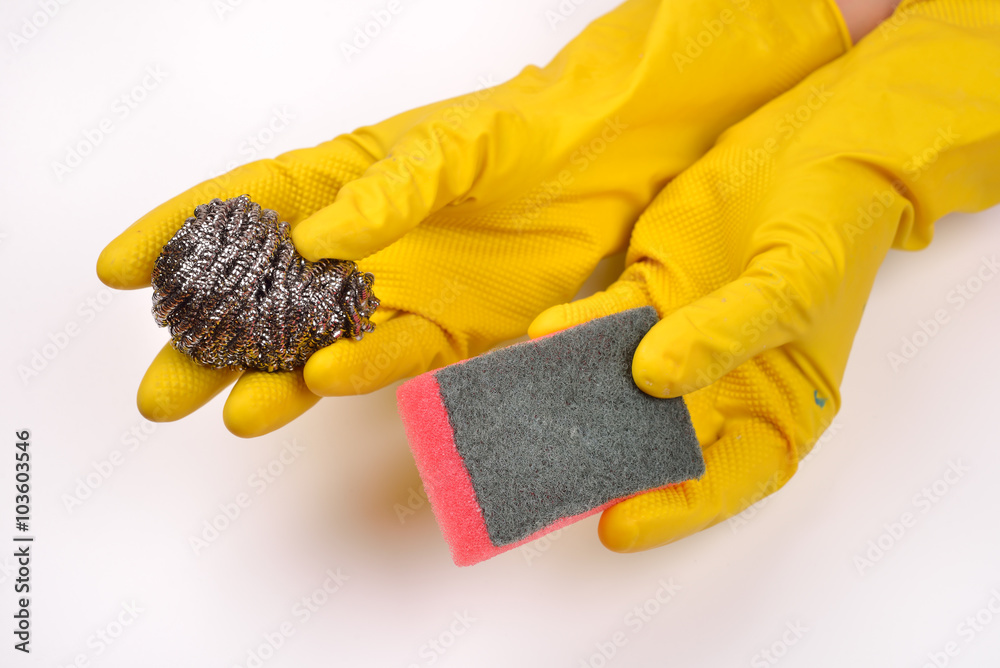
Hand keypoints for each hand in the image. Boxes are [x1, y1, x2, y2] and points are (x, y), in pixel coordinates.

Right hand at [97, 0, 849, 436]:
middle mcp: (362, 244)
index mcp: (344, 182)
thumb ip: (385, 191)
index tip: (121, 270)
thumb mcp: (450, 145)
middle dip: (207, 338)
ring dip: (269, 376)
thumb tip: (313, 238)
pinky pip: (395, 357)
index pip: (244, 207)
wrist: (615, 162)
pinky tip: (317, 385)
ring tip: (226, 408)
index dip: (178, 236)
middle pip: (264, 295)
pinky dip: (356, 373)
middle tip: (159, 384)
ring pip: (318, 340)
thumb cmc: (527, 129)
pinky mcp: (454, 328)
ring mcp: (403, 290)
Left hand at [530, 0, 999, 551]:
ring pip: (617, 385)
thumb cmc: (835, 225)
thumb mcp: (796, 285)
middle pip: (658, 442)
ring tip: (522, 419)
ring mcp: (678, 338)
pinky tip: (541, 339)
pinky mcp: (648, 292)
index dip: (676, 509)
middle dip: (604, 463)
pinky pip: (602, 322)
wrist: (820, 138)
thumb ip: (728, 333)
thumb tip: (653, 378)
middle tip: (546, 480)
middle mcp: (719, 385)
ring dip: (573, 400)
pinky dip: (573, 333)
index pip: (727, 476)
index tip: (619, 526)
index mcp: (776, 406)